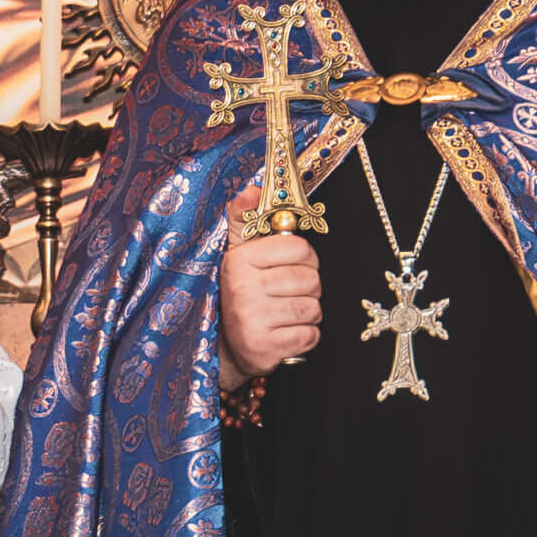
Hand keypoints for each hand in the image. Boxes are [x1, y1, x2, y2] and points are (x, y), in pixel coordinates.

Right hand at [217, 183, 320, 389]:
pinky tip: (285, 333)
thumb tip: (252, 188)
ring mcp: (252, 321)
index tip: (288, 267)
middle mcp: (242, 289)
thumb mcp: (236, 254)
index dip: (303, 259)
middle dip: (306, 289)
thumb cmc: (239, 293)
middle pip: (311, 280)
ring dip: (307, 314)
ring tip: (284, 314)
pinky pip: (310, 335)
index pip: (300, 249)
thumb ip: (244, 218)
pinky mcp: (265, 349)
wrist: (223, 347)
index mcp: (238, 260)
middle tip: (285, 294)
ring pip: (313, 308)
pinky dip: (305, 337)